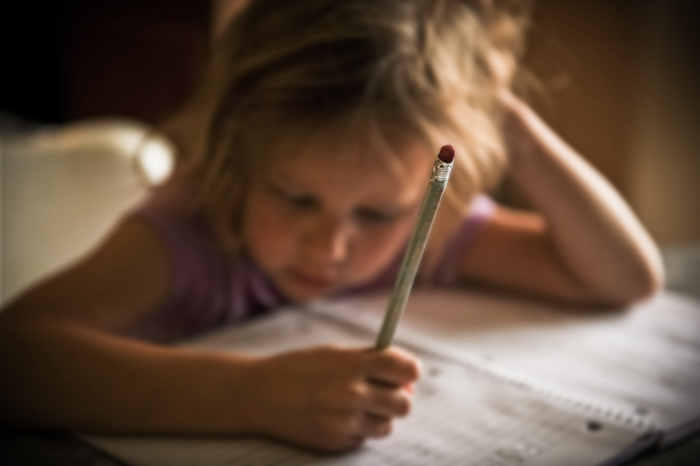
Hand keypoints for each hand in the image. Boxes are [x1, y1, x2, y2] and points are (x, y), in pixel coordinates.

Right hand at [243, 345, 419, 451]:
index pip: (406, 369)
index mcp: (354, 364)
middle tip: (381, 392)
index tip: (404, 373)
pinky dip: (358, 429)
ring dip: (379, 416)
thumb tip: (409, 379)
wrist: (259, 394)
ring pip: (387, 425)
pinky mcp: (337, 443)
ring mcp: (345, 422)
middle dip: (397, 396)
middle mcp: (353, 394)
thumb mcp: (335, 353)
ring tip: (356, 405)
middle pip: (404, 403)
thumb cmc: (300, 368)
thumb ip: (371, 361)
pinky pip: (364, 438)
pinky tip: (337, 417)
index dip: (409, 371)